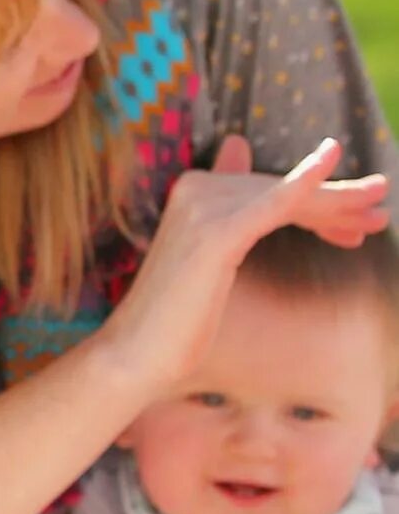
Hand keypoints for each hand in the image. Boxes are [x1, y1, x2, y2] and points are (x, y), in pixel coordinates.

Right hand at [96, 136, 390, 396]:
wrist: (138, 352)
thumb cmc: (174, 318)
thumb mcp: (210, 265)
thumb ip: (231, 218)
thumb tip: (240, 161)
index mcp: (191, 193)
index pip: (267, 188)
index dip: (315, 202)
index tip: (351, 225)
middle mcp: (194, 190)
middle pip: (281, 189)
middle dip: (335, 203)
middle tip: (380, 216)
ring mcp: (203, 208)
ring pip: (287, 198)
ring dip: (339, 201)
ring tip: (380, 215)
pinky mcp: (216, 233)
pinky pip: (273, 204)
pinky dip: (305, 184)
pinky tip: (331, 163)